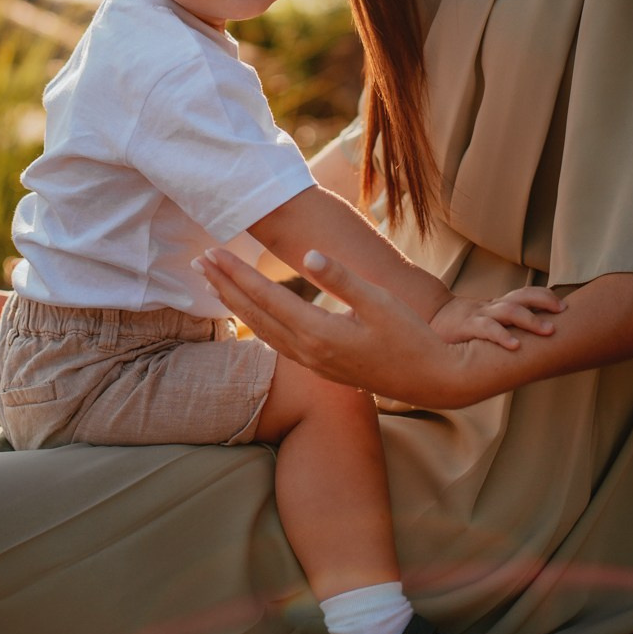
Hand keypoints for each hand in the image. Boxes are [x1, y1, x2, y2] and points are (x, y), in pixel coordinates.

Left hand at [196, 245, 452, 402]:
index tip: (212, 252)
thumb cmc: (412, 336)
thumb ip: (342, 279)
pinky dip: (255, 323)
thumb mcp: (380, 302)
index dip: (236, 274)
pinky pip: (275, 343)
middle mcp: (309, 352)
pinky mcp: (321, 367)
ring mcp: (313, 363)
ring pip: (261, 331)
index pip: (265, 298)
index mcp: (320, 333)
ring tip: (213, 283)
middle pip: (254, 314)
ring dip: (235, 305)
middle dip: (224, 286)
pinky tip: (250, 314)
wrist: (433, 381)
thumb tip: (307, 256)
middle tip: (198, 260)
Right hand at [430, 286, 565, 350]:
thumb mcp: (485, 323)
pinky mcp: (467, 327)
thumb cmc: (461, 328)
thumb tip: (534, 343)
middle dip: (545, 301)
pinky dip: (502, 336)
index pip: (525, 294)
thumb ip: (504, 327)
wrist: (427, 321)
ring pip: (509, 311)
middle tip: (563, 310)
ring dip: (531, 319)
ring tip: (549, 330)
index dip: (545, 296)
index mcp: (498, 306)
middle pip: (522, 296)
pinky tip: (515, 345)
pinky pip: (487, 329)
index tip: (564, 306)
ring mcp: (480, 315)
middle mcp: (492, 307)